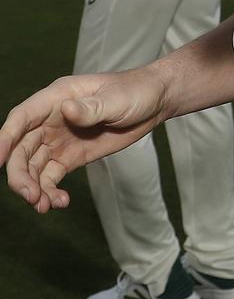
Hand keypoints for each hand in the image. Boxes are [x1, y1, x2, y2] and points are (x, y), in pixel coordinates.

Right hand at [0, 69, 166, 212]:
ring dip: (33, 188)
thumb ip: (91, 107)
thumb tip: (66, 110)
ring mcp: (58, 139)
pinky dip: (50, 191)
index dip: (5, 138)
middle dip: (20, 175)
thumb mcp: (116, 99)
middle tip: (31, 197)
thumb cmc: (135, 91)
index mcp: (57, 98)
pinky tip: (60, 202)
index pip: (22, 118)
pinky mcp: (70, 156)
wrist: (155, 102)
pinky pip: (51, 177)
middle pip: (21, 149)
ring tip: (45, 206)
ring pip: (33, 167)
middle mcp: (51, 120)